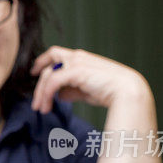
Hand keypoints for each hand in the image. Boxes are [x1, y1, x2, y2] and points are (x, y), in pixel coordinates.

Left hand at [30, 46, 150, 112]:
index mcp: (81, 58)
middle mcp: (77, 57)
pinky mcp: (75, 71)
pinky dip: (46, 94)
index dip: (42, 61)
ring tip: (41, 109)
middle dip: (39, 84)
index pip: (56, 54)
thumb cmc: (111, 92)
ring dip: (41, 93)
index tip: (34, 72)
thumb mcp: (86, 91)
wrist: (127, 91)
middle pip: (48, 63)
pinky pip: (53, 81)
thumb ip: (72, 90)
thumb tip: (60, 95)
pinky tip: (47, 106)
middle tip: (36, 103)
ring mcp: (76, 62)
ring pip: (48, 74)